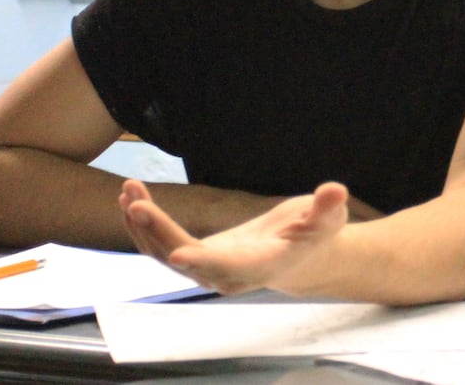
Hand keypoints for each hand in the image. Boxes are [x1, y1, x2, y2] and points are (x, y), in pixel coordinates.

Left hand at [119, 179, 350, 295]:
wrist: (302, 258)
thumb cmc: (317, 235)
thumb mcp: (329, 219)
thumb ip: (328, 208)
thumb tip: (334, 190)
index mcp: (260, 265)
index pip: (229, 265)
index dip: (204, 260)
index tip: (178, 254)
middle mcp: (228, 274)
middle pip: (186, 258)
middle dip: (159, 231)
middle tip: (136, 201)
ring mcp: (208, 270)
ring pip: (165, 254)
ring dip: (143, 226)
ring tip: (130, 190)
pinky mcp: (197, 258)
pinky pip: (162, 247)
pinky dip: (145, 226)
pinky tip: (132, 200)